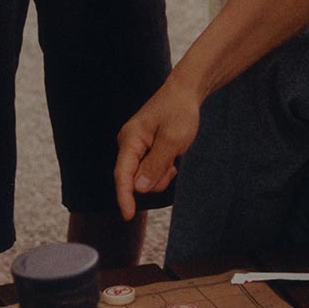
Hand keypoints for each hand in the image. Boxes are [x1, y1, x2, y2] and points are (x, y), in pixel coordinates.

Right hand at [114, 77, 200, 220]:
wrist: (186, 91)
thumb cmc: (180, 110)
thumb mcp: (172, 139)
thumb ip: (155, 164)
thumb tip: (139, 188)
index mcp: (130, 139)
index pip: (122, 174)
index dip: (124, 197)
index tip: (128, 216)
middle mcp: (129, 144)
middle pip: (135, 178)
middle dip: (154, 178)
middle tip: (172, 164)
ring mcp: (137, 146)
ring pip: (145, 177)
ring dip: (161, 173)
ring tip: (174, 155)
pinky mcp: (146, 148)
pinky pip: (152, 169)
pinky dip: (163, 168)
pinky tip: (172, 155)